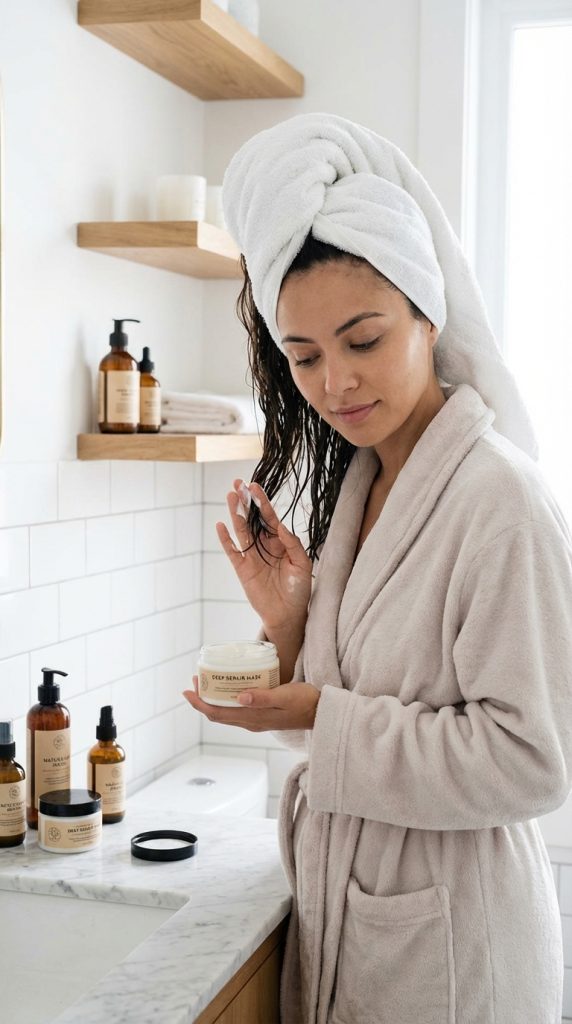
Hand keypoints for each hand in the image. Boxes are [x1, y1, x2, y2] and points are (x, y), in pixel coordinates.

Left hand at [183, 676, 319, 731]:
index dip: (199, 703)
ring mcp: (256, 721)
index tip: (187, 690)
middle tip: (195, 680)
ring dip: (213, 700)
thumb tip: (239, 697)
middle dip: (202, 700)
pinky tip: (229, 688)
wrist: (321, 712)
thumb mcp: (284, 696)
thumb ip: (262, 698)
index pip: (217, 713)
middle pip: (218, 714)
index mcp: (253, 718)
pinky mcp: (261, 716)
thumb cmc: (305, 701)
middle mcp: (250, 722)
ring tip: (207, 682)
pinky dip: (226, 700)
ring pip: (226, 713)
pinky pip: (236, 711)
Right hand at [216, 480, 311, 632]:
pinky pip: (232, 551)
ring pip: (241, 531)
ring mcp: (252, 556)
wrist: (288, 614)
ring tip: (230, 496)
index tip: (255, 486)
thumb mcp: (302, 564)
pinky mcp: (242, 569)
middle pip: (252, 519)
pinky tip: (221, 525)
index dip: (262, 502)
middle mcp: (264, 546)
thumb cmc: (299, 589)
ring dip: (236, 514)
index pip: (269, 517)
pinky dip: (226, 540)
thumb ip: (292, 544)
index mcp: (280, 542)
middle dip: (245, 502)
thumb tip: (280, 525)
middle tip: (238, 483)